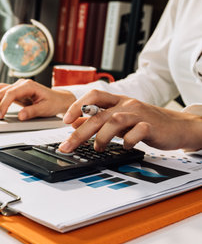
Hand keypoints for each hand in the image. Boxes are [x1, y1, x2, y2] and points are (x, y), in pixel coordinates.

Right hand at [0, 79, 75, 119]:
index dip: (3, 105)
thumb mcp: (45, 109)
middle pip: (1, 92)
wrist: (58, 99)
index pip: (10, 94)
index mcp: (28, 85)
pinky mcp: (14, 92)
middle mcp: (20, 84)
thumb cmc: (53, 102)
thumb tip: (20, 116)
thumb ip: (32, 112)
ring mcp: (16, 87)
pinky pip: (0, 92)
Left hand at [58, 90, 201, 152]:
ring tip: (98, 148)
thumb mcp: (118, 117)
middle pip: (98, 115)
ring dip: (102, 137)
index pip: (93, 96)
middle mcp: (127, 104)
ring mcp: (139, 114)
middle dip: (80, 132)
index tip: (65, 121)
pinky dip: (127, 141)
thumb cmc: (145, 121)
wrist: (177, 126)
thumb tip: (73, 122)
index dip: (77, 106)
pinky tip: (124, 147)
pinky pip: (137, 132)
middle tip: (67, 146)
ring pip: (115, 121)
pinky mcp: (151, 126)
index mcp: (117, 100)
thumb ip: (97, 118)